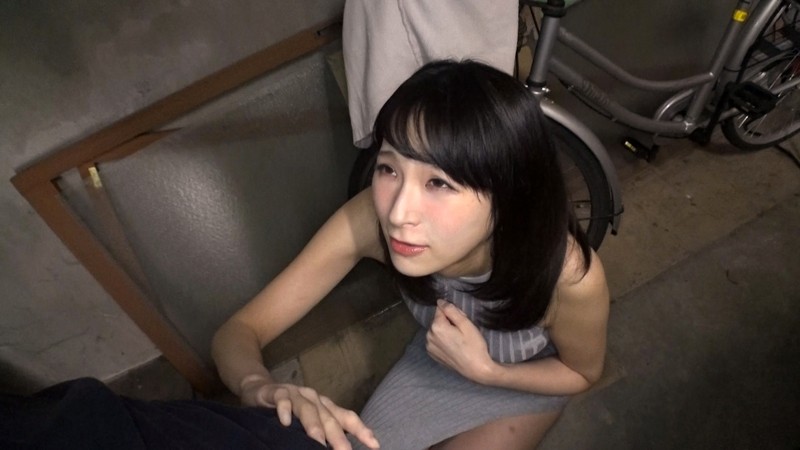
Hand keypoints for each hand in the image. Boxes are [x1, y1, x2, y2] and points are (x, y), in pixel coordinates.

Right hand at [239, 376, 379, 448]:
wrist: (261, 389)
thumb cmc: (290, 409)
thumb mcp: (309, 420)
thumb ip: (323, 432)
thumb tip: (338, 449)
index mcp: (326, 406)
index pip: (347, 417)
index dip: (361, 430)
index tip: (374, 445)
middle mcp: (315, 399)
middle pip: (329, 418)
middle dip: (338, 436)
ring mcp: (296, 394)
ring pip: (308, 410)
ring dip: (313, 426)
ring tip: (318, 441)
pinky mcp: (278, 392)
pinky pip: (282, 401)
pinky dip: (284, 410)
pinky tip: (285, 422)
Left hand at [425, 300, 496, 382]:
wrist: (476, 370)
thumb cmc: (474, 346)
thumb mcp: (466, 324)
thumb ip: (451, 310)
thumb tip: (440, 301)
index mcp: (436, 327)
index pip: (440, 309)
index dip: (452, 313)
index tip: (461, 322)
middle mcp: (429, 336)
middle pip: (437, 320)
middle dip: (448, 322)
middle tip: (462, 332)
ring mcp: (430, 347)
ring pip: (436, 331)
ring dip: (445, 331)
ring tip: (459, 340)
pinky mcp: (432, 355)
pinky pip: (436, 341)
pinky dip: (443, 341)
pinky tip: (454, 347)